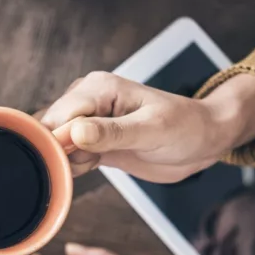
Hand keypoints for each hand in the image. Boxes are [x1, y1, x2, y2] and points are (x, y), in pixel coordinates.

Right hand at [39, 72, 254, 181]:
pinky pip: (67, 155)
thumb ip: (113, 133)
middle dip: (59, 152)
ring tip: (94, 163)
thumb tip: (76, 133)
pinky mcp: (91, 141)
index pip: (60, 115)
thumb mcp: (153, 130)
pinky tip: (92, 166)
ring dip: (65, 161)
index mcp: (99, 87)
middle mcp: (87, 100)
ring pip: (54, 144)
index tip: (72, 160)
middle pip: (50, 129)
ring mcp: (88, 121)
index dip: (58, 141)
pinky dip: (72, 166)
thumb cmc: (187, 128)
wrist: (204, 141)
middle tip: (87, 164)